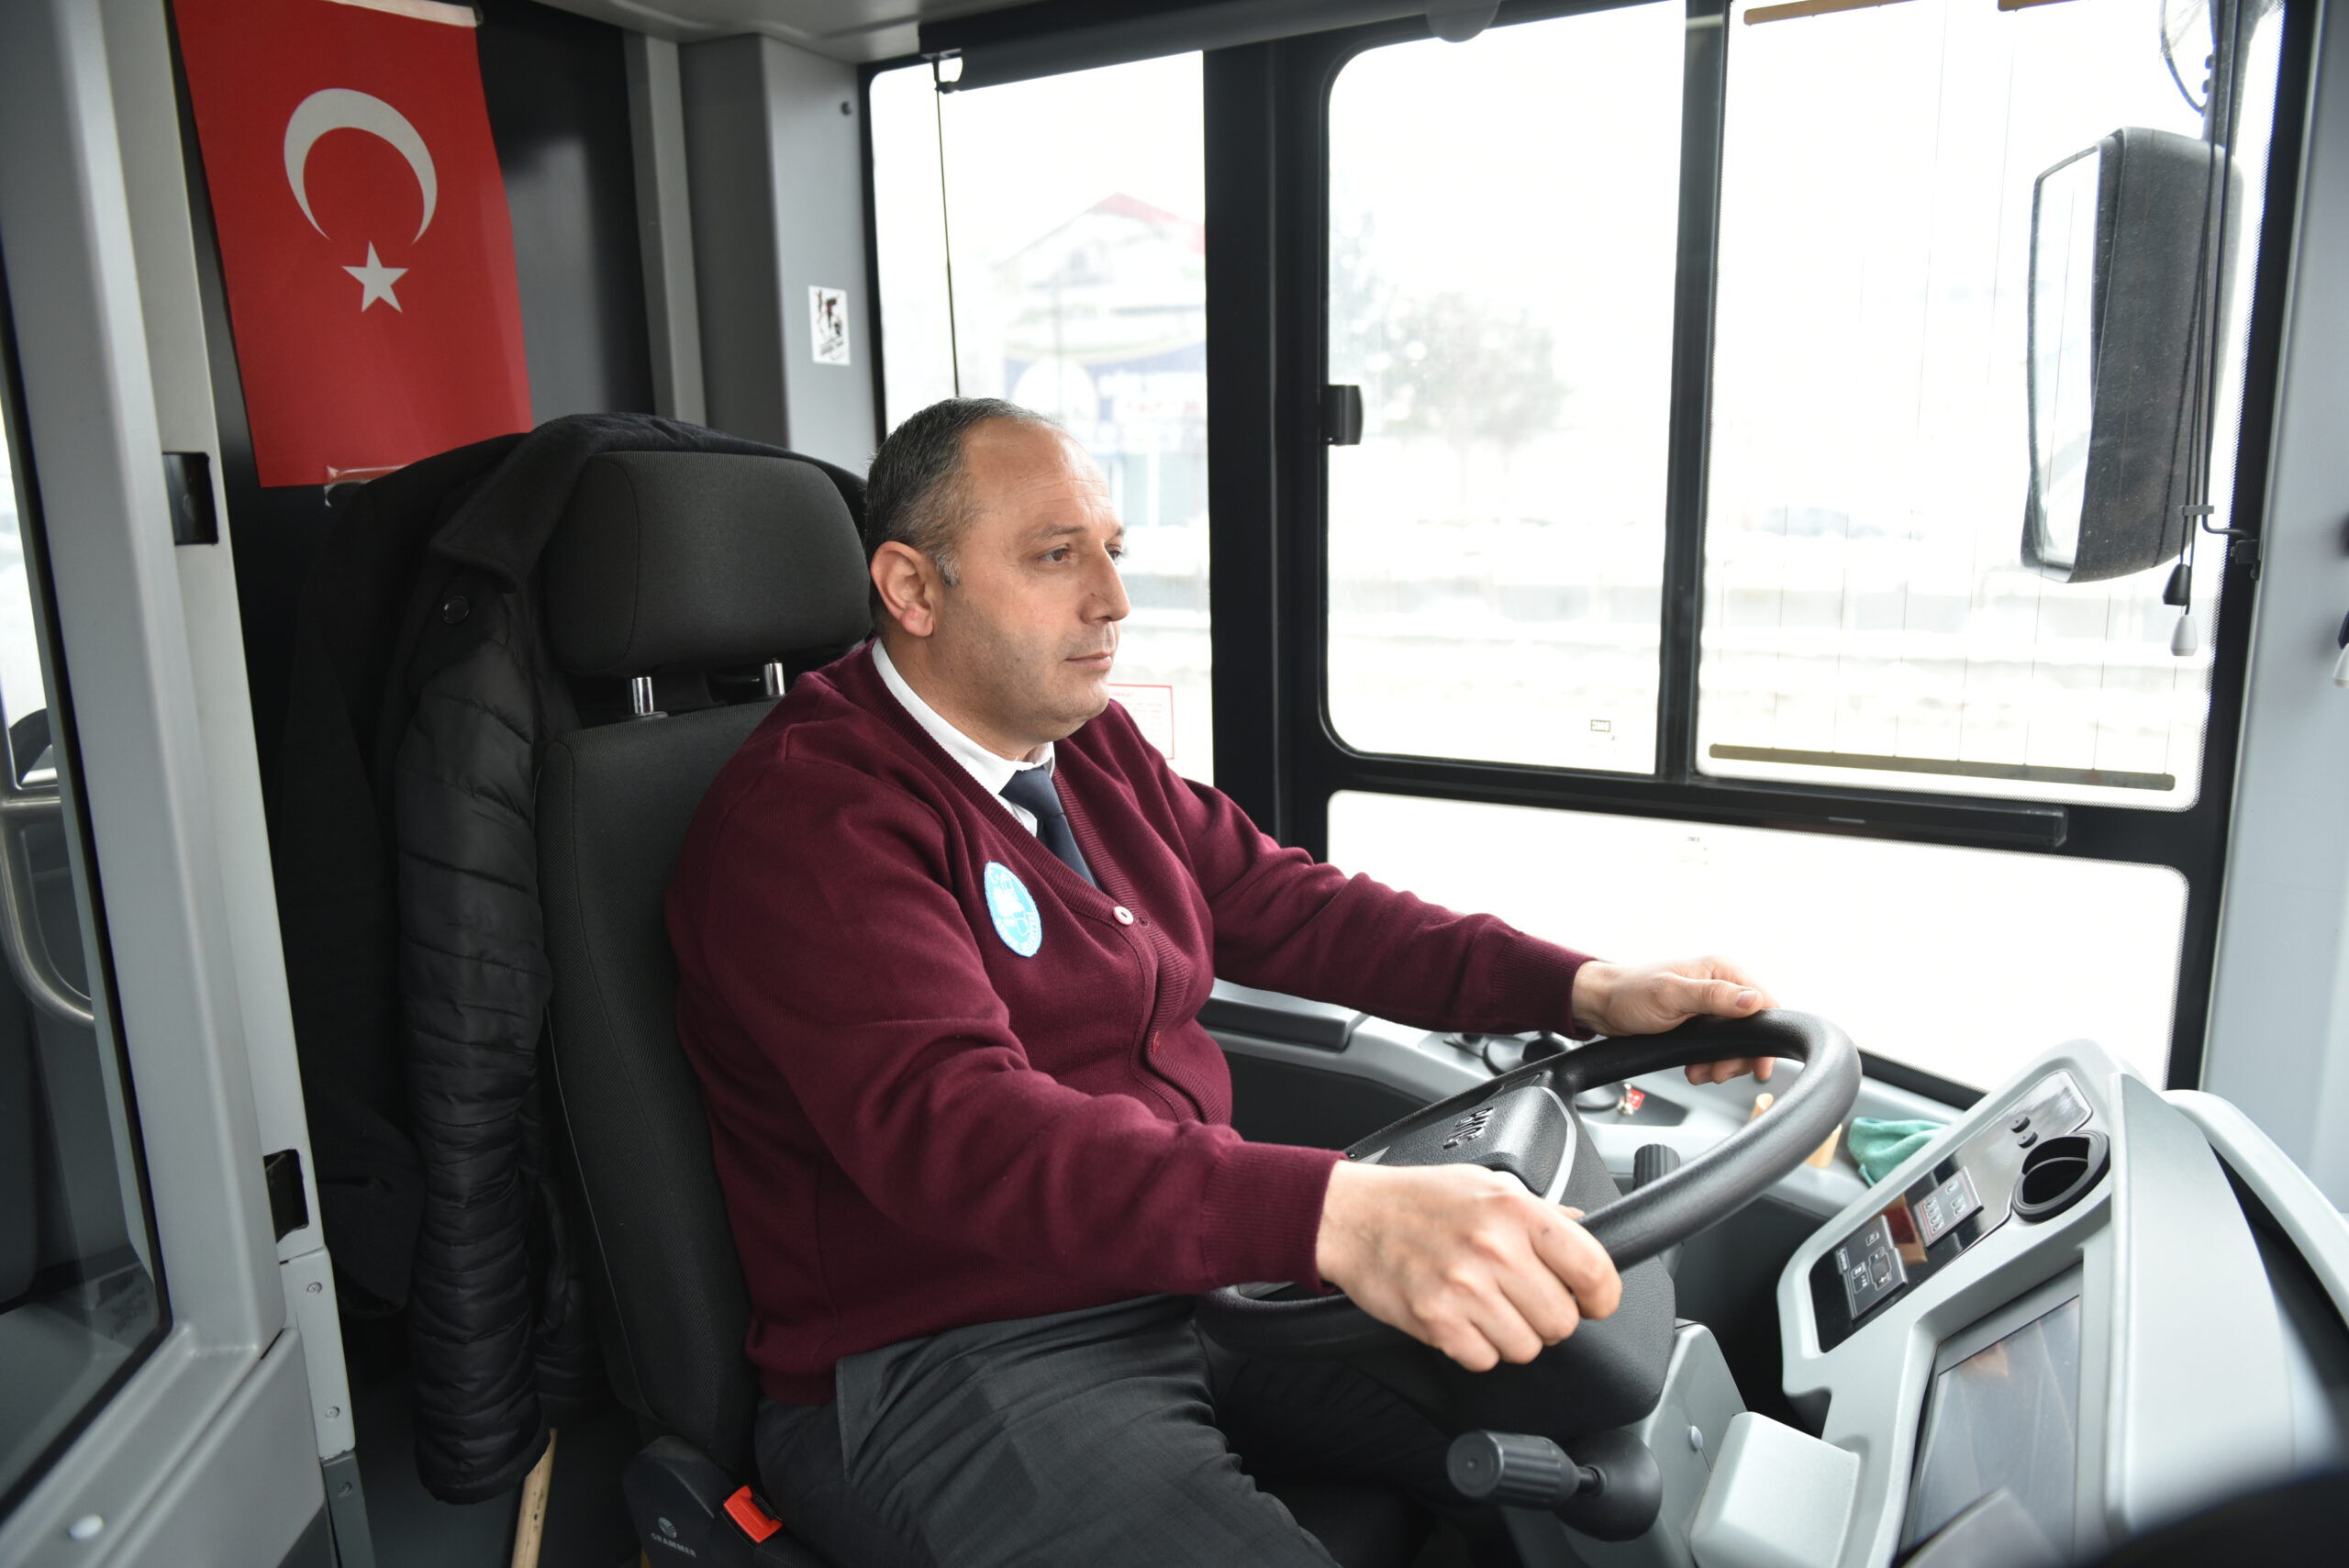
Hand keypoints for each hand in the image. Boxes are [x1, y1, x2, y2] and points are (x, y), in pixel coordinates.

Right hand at [1313, 1160, 1620, 1372]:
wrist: (1351, 1216)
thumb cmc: (1417, 1199)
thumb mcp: (1488, 1184)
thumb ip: (1541, 1212)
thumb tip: (1586, 1231)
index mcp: (1516, 1211)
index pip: (1594, 1270)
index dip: (1602, 1296)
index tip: (1592, 1300)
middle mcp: (1495, 1249)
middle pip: (1562, 1321)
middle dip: (1548, 1316)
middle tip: (1522, 1299)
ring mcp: (1465, 1288)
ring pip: (1526, 1348)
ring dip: (1511, 1335)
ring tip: (1486, 1306)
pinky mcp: (1437, 1322)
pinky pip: (1484, 1360)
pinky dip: (1476, 1347)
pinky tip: (1461, 1318)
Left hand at [1569, 955, 1780, 1085]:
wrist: (1601, 1006)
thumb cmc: (1629, 994)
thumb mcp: (1671, 995)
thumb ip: (1712, 997)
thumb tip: (1753, 1000)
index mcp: (1721, 970)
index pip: (1764, 1002)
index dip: (1766, 1035)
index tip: (1760, 1063)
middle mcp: (1721, 985)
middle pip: (1753, 1027)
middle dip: (1739, 1056)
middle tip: (1720, 1073)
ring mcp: (1710, 1005)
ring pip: (1736, 1041)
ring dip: (1723, 1062)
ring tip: (1702, 1072)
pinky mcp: (1699, 1023)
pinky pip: (1717, 1047)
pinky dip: (1710, 1062)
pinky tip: (1696, 1069)